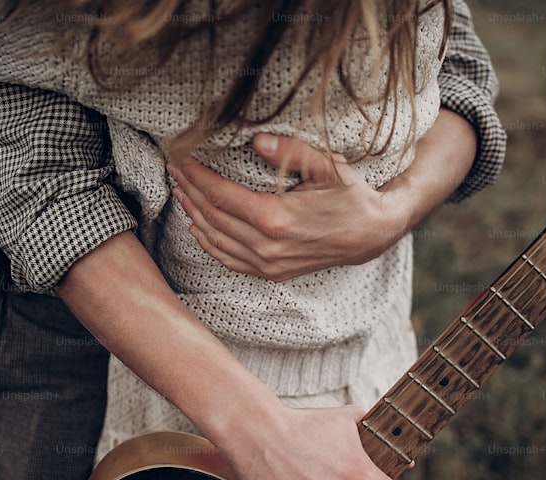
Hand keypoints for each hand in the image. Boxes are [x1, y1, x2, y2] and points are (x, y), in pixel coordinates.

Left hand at [169, 110, 478, 281]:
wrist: (372, 234)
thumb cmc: (351, 196)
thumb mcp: (328, 165)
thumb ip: (290, 151)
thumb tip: (255, 139)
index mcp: (276, 218)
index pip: (220, 194)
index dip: (196, 174)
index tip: (181, 156)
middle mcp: (267, 246)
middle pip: (212, 216)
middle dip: (189, 190)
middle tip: (174, 168)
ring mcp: (268, 263)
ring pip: (215, 239)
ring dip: (194, 214)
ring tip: (181, 191)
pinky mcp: (271, 273)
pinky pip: (229, 260)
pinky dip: (209, 244)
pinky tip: (198, 227)